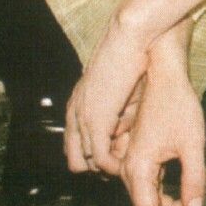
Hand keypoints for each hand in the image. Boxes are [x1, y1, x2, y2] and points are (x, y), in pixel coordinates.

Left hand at [64, 22, 152, 178]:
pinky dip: (112, 165)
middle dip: (97, 167)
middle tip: (120, 165)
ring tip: (125, 166)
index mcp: (76, 105)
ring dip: (106, 167)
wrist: (129, 38)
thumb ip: (119, 111)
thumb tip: (124, 130)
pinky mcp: (95, 121)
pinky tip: (125, 163)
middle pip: (75, 160)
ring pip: (86, 161)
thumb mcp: (121, 88)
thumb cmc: (131, 56)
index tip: (116, 157)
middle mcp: (73, 115)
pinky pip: (99, 156)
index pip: (74, 146)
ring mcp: (82, 119)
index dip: (93, 156)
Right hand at [115, 50, 205, 205]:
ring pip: (153, 203)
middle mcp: (130, 171)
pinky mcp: (144, 161)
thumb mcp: (193, 142)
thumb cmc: (178, 105)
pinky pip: (155, 190)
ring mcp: (136, 167)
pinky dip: (173, 201)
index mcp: (138, 169)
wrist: (165, 78)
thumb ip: (194, 177)